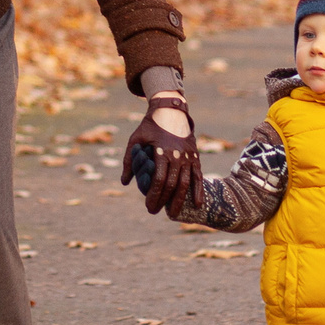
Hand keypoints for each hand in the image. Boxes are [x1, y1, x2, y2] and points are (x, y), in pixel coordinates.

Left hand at [122, 92, 201, 214]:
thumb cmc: (150, 125)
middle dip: (164, 202)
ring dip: (180, 200)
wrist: (171, 110)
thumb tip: (125, 182)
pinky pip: (198, 176)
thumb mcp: (135, 139)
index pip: (159, 180)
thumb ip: (129, 161)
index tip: (149, 206)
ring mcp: (188, 156)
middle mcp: (177, 155)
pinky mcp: (195, 156)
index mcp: (161, 151)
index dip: (154, 196)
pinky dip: (199, 191)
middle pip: (172, 185)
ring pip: (186, 183)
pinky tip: (198, 204)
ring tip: (174, 214)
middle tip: (155, 212)